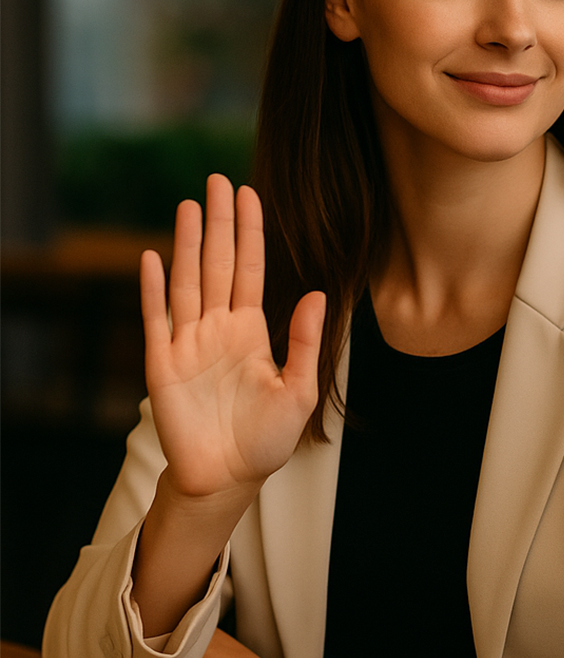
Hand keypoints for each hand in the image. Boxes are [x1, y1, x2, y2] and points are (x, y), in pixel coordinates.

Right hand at [140, 174, 325, 498]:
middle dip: (219, 223)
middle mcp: (218, 328)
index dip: (249, 233)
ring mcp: (187, 343)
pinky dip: (153, 288)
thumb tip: (316, 292)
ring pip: (188, 282)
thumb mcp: (298, 390)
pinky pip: (155, 319)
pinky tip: (153, 256)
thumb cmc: (266, 438)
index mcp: (250, 330)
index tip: (248, 194)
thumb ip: (305, 342)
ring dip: (188, 244)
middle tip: (216, 180)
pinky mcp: (161, 365)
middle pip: (218, 264)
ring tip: (191, 205)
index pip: (250, 270)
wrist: (228, 477)